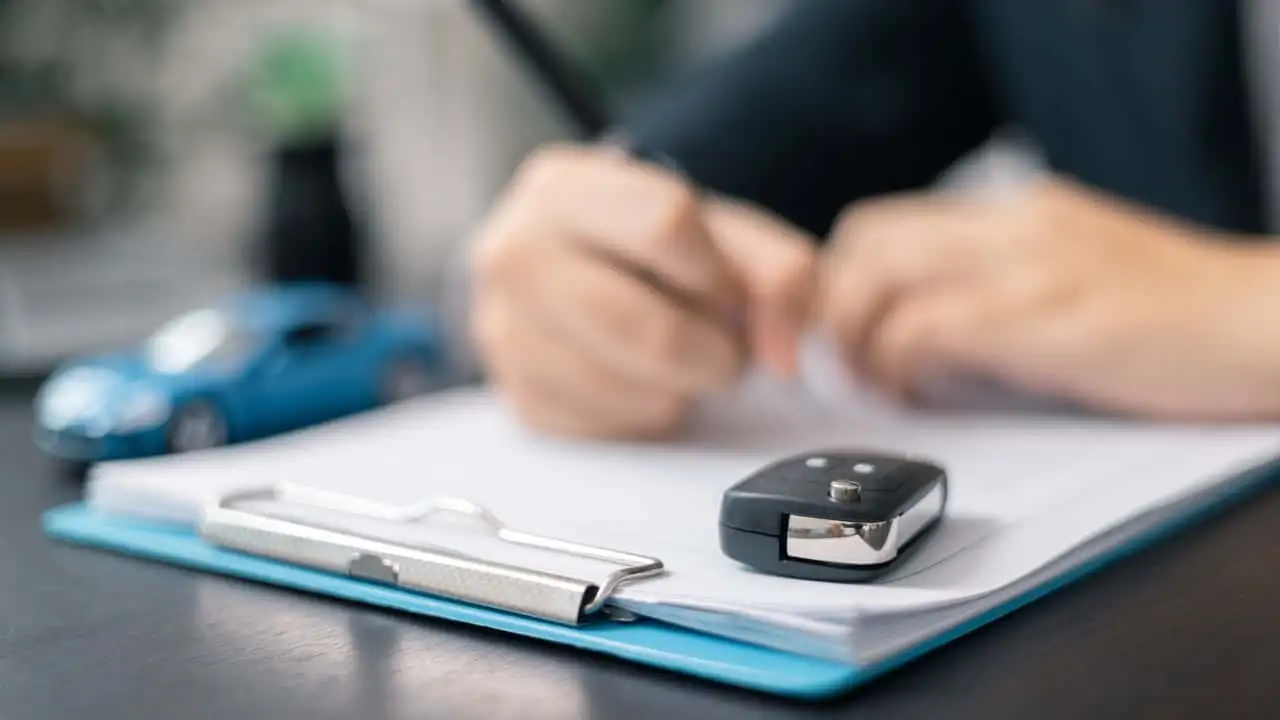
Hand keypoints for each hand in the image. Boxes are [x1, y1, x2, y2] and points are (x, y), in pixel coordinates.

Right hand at [470, 144, 816, 438]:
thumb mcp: (720, 232)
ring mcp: (504, 329)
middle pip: (649, 329)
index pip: (667, 225)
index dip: (719, 274)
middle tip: (722, 350)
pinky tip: (642, 383)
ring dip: (679, 389)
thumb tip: (787, 354)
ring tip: (679, 361)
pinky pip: (605, 428)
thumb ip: (779, 273)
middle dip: (712, 354)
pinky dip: (643, 415)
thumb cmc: (650, 251)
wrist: (573, 276)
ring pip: (628, 388)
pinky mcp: (516, 396)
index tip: (725, 292)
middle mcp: (515, 252)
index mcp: (565, 188)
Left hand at [818, 176, 1279, 419]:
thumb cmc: (1178, 319)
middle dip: (835, 308)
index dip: (841, 280)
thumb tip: (925, 334)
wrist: (1267, 324)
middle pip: (864, 242)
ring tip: (881, 385)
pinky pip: (928, 328)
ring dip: (860, 341)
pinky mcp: (1046, 320)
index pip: (882, 223)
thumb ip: (1003, 288)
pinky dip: (903, 366)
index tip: (843, 332)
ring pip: (881, 279)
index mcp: (1018, 214)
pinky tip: (923, 394)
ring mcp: (1029, 267)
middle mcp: (1013, 226)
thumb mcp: (1074, 278)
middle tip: (847, 364)